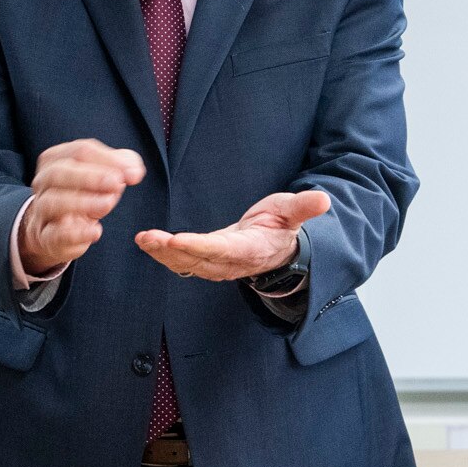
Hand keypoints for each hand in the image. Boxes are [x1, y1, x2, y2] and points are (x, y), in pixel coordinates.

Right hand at [18, 140, 145, 274]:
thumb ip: (120, 166)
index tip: (133, 173)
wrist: (57, 230)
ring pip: (53, 202)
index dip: (108, 160)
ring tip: (108, 204)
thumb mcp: (101, 176)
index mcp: (55, 159)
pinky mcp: (46, 237)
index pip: (79, 151)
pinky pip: (55, 234)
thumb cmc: (83, 195)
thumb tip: (134, 171)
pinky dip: (76, 233)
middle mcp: (43, 182)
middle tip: (117, 183)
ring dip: (82, 202)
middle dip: (90, 176)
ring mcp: (41, 210)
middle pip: (58, 172)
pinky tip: (96, 231)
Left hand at [137, 189, 331, 280]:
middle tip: (148, 239)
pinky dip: (164, 254)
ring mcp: (218, 266)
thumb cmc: (283, 226)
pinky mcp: (207, 263)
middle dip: (171, 250)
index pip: (221, 250)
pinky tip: (148, 243)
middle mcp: (231, 262)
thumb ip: (304, 207)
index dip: (199, 247)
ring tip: (143, 239)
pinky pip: (183, 263)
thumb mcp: (293, 212)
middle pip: (197, 260)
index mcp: (250, 249)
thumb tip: (324, 200)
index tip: (177, 240)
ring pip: (187, 264)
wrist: (278, 248)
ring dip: (162, 253)